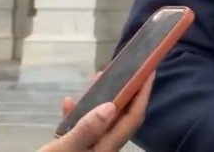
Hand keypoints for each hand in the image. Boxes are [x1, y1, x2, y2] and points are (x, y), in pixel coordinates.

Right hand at [38, 73, 153, 151]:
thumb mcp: (63, 150)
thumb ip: (86, 129)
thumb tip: (111, 107)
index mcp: (106, 149)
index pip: (132, 119)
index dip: (143, 94)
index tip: (150, 72)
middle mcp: (103, 150)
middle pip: (119, 118)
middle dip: (125, 93)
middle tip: (128, 70)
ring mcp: (89, 151)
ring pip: (100, 122)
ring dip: (100, 101)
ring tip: (97, 80)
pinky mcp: (75, 151)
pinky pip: (81, 131)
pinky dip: (76, 116)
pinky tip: (66, 104)